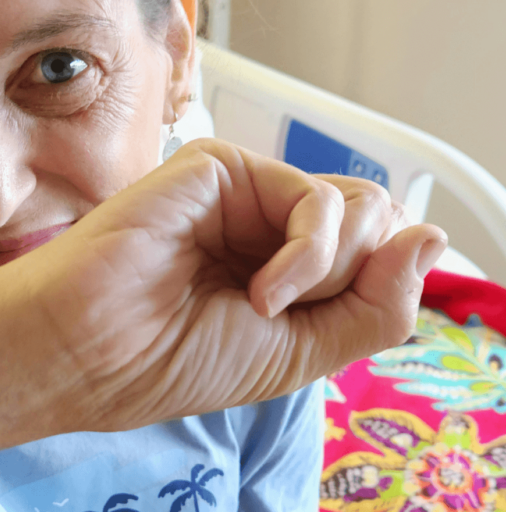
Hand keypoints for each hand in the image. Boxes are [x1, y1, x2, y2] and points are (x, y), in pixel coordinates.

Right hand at [15, 138, 446, 432]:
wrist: (90, 349)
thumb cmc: (170, 358)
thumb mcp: (303, 352)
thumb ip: (377, 304)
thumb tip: (434, 236)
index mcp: (281, 266)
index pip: (375, 255)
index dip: (375, 288)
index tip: (319, 325)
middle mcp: (267, 224)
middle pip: (376, 225)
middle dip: (351, 280)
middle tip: (281, 313)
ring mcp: (246, 192)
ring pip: (359, 209)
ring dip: (328, 273)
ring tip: (263, 303)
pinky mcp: (222, 166)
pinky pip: (315, 200)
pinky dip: (308, 255)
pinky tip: (260, 291)